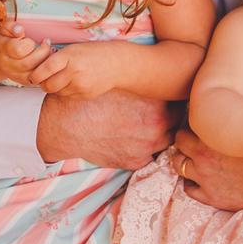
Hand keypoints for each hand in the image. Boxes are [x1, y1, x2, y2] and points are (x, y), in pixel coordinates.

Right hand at [0, 20, 51, 84]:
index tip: (31, 39)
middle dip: (43, 52)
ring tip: (50, 50)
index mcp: (2, 50)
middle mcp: (6, 65)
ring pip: (34, 74)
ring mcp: (14, 76)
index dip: (29, 43)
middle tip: (47, 42)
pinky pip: (37, 81)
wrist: (1, 54)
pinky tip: (48, 61)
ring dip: (46, 62)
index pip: (19, 50)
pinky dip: (46, 71)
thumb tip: (19, 30)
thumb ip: (12, 26)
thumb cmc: (7, 38)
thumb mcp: (6, 28)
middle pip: (28, 63)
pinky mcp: (22, 82)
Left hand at [29, 43, 114, 99]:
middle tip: (45, 79)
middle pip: (49, 85)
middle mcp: (75, 72)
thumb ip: (55, 60)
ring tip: (65, 77)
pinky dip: (67, 91)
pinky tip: (76, 82)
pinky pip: (68, 97)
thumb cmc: (91, 54)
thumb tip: (35, 72)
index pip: (45, 69)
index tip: (32, 77)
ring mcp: (81, 85)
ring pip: (57, 92)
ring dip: (56, 87)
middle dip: (43, 84)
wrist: (116, 64)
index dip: (36, 75)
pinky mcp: (86, 95)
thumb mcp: (72, 50)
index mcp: (70, 57)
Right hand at [36, 89, 180, 168]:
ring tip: (145, 126)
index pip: (179, 100)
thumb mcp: (118, 83)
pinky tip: (132, 139)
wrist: (63, 125)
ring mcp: (148, 146)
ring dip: (160, 134)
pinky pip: (149, 155)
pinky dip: (144, 148)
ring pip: (166, 140)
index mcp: (156, 102)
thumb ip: (142, 85)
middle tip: (160, 111)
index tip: (168, 96)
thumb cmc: (89, 98)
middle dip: (170, 117)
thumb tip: (155, 81)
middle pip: (177, 121)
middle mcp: (158, 125)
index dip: (174, 98)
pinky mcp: (135, 162)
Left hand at [172, 128, 242, 225]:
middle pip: (179, 144)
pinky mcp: (212, 198)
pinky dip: (192, 182)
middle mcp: (204, 158)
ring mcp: (206, 180)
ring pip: (179, 166)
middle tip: (196, 140)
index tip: (201, 125)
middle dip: (186, 141)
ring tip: (195, 158)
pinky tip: (203, 177)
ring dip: (185, 160)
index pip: (187, 124)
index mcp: (212, 137)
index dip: (193, 124)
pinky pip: (189, 189)